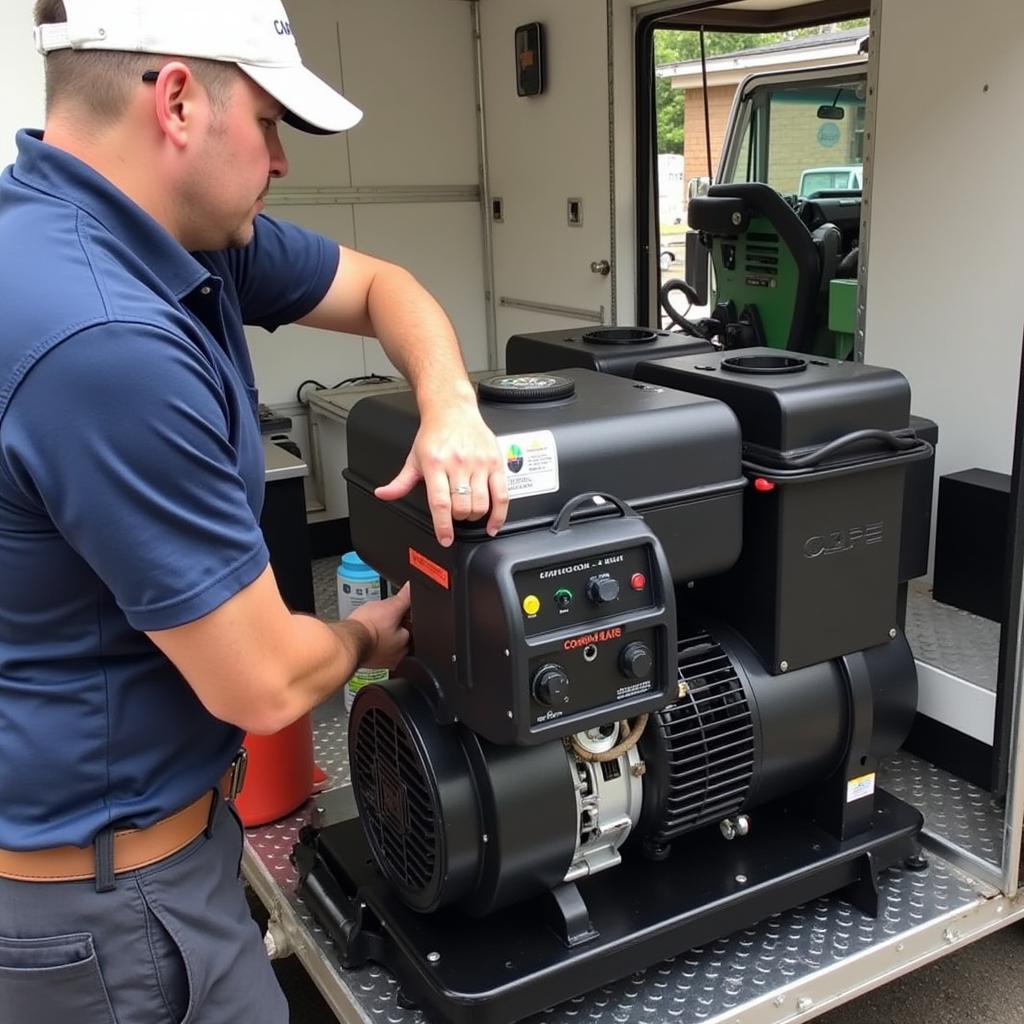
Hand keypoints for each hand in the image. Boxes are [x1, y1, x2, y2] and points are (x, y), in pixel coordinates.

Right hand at [347, 583, 411, 669]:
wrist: (346, 641)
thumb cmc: (367, 628)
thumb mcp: (390, 607)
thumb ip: (404, 597)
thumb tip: (412, 587)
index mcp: (406, 644)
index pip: (412, 627)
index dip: (404, 615)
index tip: (396, 609)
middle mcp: (396, 656)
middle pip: (399, 636)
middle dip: (393, 625)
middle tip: (383, 616)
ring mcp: (381, 660)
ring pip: (386, 642)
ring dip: (382, 633)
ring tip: (374, 623)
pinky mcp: (369, 660)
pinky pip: (374, 647)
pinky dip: (371, 640)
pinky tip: (366, 632)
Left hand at [374, 400, 508, 546]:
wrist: (453, 410)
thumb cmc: (434, 434)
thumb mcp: (414, 458)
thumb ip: (400, 482)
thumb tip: (384, 495)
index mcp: (435, 463)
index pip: (440, 502)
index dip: (443, 526)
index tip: (444, 538)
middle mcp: (458, 463)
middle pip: (462, 507)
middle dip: (457, 519)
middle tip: (454, 516)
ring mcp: (479, 463)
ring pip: (481, 504)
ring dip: (474, 516)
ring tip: (469, 512)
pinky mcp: (496, 462)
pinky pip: (502, 495)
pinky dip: (499, 515)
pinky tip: (493, 524)